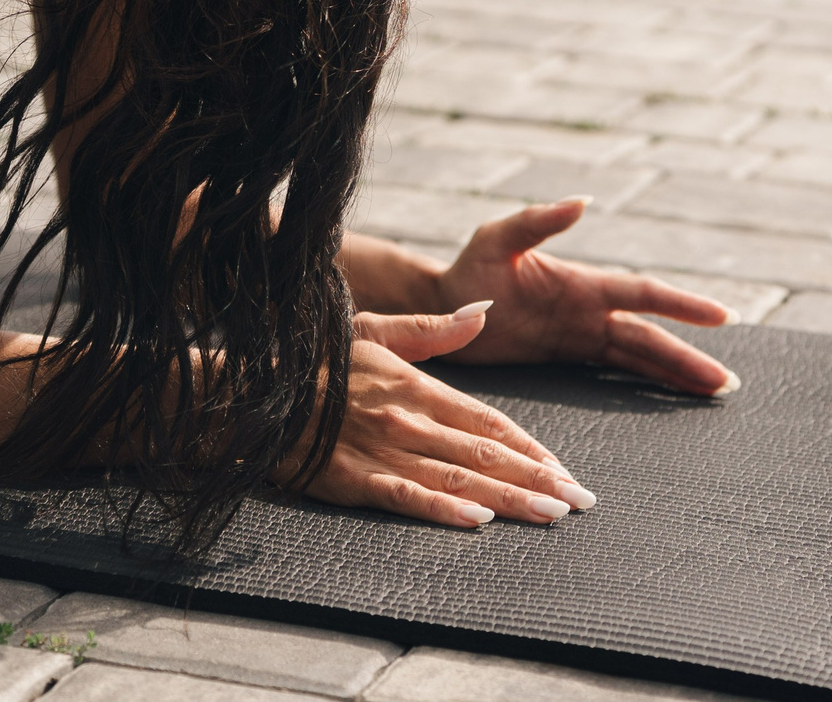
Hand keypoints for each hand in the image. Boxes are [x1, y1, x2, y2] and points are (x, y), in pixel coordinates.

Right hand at [290, 304, 595, 528]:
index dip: (532, 448)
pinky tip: (479, 521)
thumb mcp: (375, 332)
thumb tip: (484, 310)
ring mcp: (381, 449)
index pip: (490, 422)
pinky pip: (405, 496)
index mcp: (417, 384)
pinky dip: (443, 509)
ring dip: (509, 499)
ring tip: (550, 515)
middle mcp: (407, 417)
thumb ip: (434, 328)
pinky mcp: (351, 478)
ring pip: (458, 478)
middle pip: (486, 453)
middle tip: (579, 501)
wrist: (251, 391)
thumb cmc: (317, 363)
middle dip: (538, 479)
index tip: (566, 470)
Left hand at [430, 198, 736, 397]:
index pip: (644, 294)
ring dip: (676, 373)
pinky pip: (615, 371)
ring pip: (640, 356)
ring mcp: (582, 334)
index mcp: (583, 283)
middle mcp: (591, 309)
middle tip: (726, 382)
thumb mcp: (497, 240)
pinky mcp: (567, 356)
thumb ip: (537, 222)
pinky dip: (645, 383)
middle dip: (689, 357)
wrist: (443, 305)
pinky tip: (669, 400)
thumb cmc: (468, 269)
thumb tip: (580, 201)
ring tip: (713, 392)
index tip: (722, 317)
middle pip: (651, 335)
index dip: (683, 306)